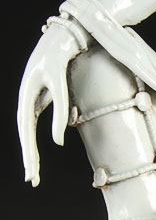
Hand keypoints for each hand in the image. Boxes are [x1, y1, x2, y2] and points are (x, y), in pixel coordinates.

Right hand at [17, 24, 81, 186]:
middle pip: (25, 135)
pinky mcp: (42, 99)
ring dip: (31, 153)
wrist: (64, 38)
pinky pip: (37, 124)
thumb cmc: (61, 59)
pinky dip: (37, 140)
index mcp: (26, 96)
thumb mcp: (61, 86)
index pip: (26, 131)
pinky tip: (36, 156)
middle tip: (32, 181)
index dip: (29, 153)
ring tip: (33, 173)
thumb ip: (61, 113)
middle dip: (29, 158)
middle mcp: (26, 99)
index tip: (32, 172)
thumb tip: (58, 142)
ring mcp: (33, 100)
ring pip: (29, 132)